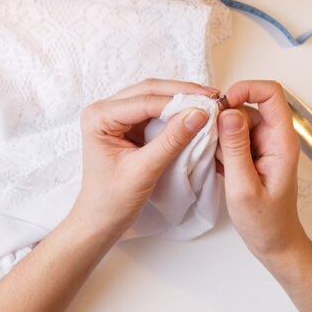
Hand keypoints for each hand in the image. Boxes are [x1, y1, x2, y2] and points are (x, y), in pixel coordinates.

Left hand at [72, 79, 214, 239]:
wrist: (100, 220)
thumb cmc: (112, 200)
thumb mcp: (144, 171)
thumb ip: (171, 141)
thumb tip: (199, 114)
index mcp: (98, 117)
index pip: (144, 101)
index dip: (178, 101)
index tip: (208, 106)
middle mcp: (104, 110)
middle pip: (148, 91)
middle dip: (182, 93)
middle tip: (212, 97)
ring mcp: (116, 115)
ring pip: (153, 96)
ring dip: (180, 98)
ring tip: (208, 102)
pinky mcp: (128, 124)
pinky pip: (154, 110)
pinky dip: (175, 111)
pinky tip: (194, 112)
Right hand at [216, 80, 305, 264]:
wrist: (274, 242)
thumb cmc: (265, 221)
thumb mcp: (244, 187)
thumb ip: (235, 148)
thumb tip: (227, 114)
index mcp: (280, 141)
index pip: (271, 94)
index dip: (246, 89)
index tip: (222, 104)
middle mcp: (273, 138)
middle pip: (247, 106)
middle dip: (223, 117)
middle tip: (207, 138)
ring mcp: (261, 144)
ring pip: (234, 121)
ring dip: (218, 133)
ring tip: (212, 157)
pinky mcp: (250, 152)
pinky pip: (231, 135)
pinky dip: (218, 144)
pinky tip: (214, 162)